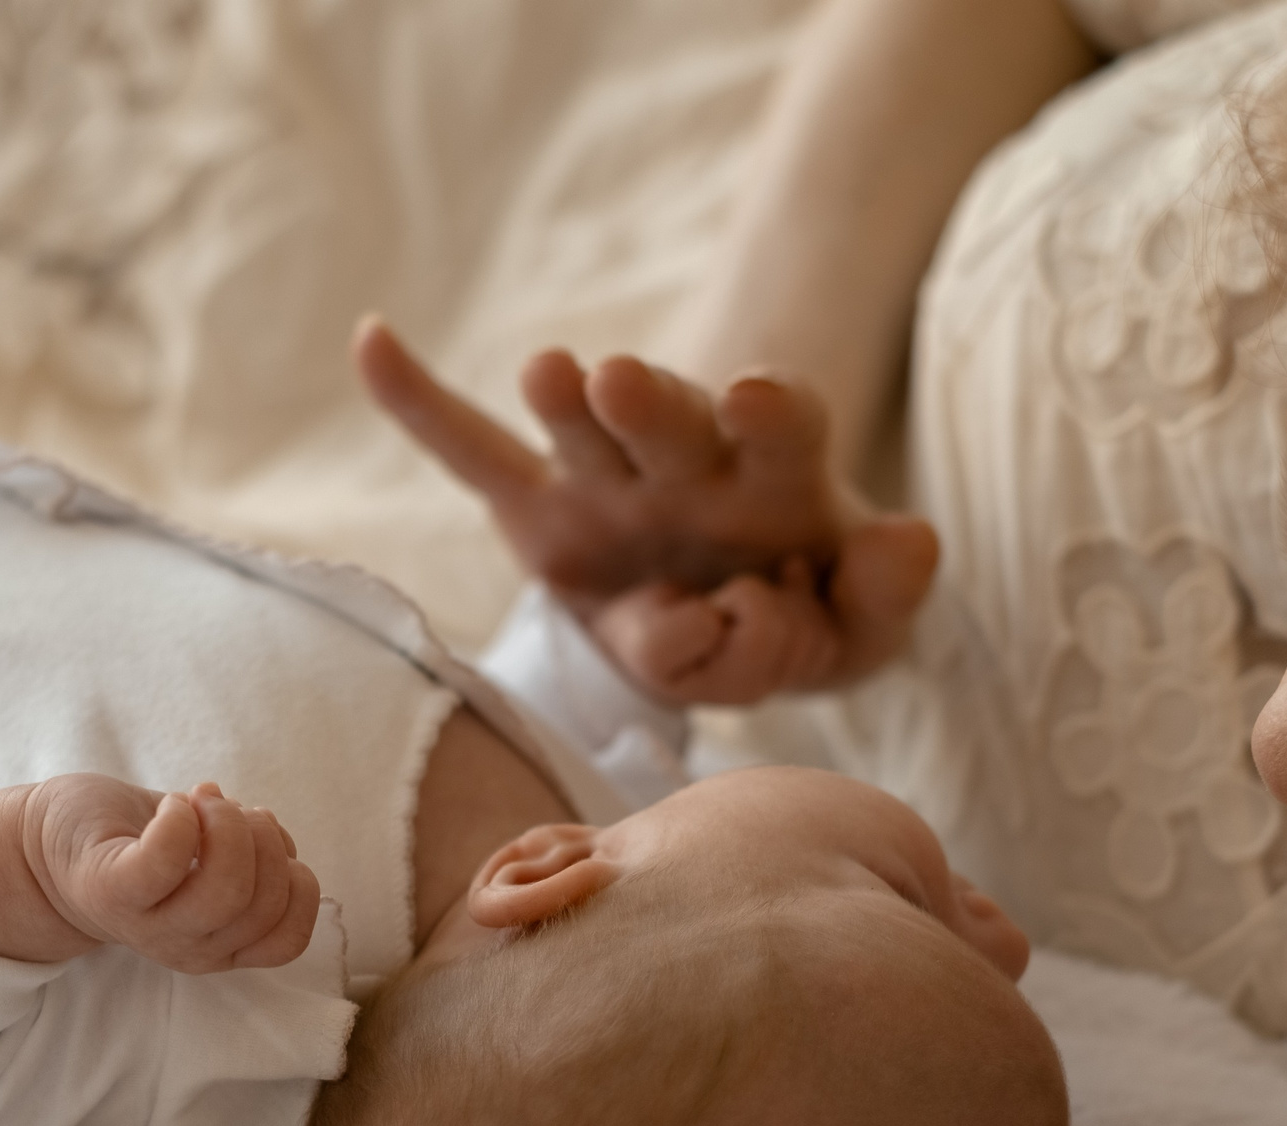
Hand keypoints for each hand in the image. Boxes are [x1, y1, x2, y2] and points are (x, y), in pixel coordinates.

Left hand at [22, 776, 320, 973]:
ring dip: (228, 824)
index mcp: (220, 945)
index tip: (260, 837)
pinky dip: (180, 821)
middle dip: (262, 836)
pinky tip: (172, 805)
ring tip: (198, 800)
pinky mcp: (110, 891)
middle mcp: (188, 948)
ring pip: (227, 889)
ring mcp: (148, 927)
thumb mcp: (208, 857)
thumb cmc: (133, 841)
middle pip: (263, 902)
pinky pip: (165, 861)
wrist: (38, 845)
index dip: (295, 879)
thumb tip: (281, 845)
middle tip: (222, 806)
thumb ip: (252, 855)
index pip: (290, 936)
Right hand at [354, 317, 938, 702]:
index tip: (757, 396)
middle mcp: (689, 452)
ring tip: (552, 375)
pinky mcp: (537, 508)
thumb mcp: (865, 624)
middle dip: (647, 405)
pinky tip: (371, 340)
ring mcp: (607, 476)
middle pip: (669, 418)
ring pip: (580, 432)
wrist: (738, 620)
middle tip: (618, 379)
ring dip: (564, 401)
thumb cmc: (809, 610)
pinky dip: (420, 403)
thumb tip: (914, 536)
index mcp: (778, 465)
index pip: (783, 428)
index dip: (771, 414)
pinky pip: (472, 453)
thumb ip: (885, 589)